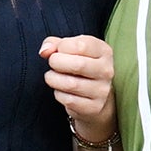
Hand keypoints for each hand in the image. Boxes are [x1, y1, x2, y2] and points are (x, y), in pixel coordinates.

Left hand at [40, 33, 115, 147]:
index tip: (59, 51)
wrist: (93, 95)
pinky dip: (58, 94)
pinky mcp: (94, 107)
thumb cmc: (78, 65)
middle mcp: (106, 70)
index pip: (80, 46)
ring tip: (53, 77)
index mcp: (103, 51)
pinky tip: (61, 90)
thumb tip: (44, 51)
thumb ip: (54, 43)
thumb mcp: (69, 49)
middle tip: (53, 64)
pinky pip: (69, 100)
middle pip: (78, 65)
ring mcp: (102, 90)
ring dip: (54, 79)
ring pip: (70, 84)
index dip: (62, 47)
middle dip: (56, 63)